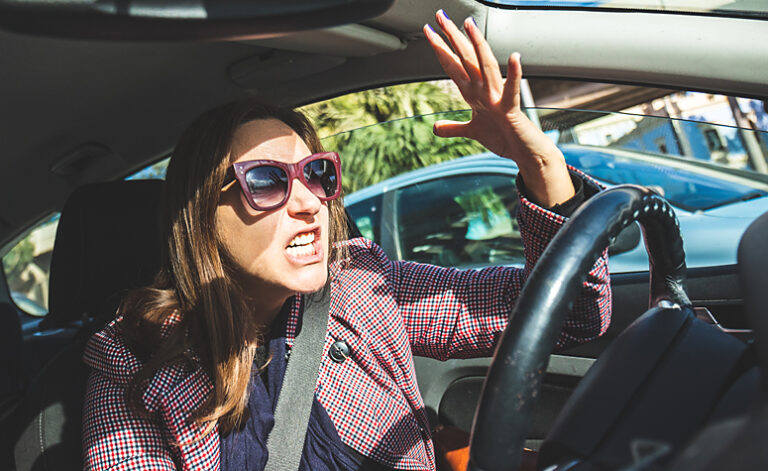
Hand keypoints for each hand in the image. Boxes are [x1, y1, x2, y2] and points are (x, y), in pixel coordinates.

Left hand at [423, 10, 574, 206]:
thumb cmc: (504, 138)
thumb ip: (454, 128)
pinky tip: (515, 57)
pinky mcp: (511, 109)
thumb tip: (436, 128)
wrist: (526, 152)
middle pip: (466, 58)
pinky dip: (514, 75)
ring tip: (469, 25)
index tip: (429, 31)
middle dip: (452, 37)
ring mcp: (498, 97)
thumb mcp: (472, 132)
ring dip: (478, 46)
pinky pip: (512, 91)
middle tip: (439, 15)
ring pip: (485, 67)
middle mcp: (486, 90)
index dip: (441, 49)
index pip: (455, 66)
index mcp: (476, 92)